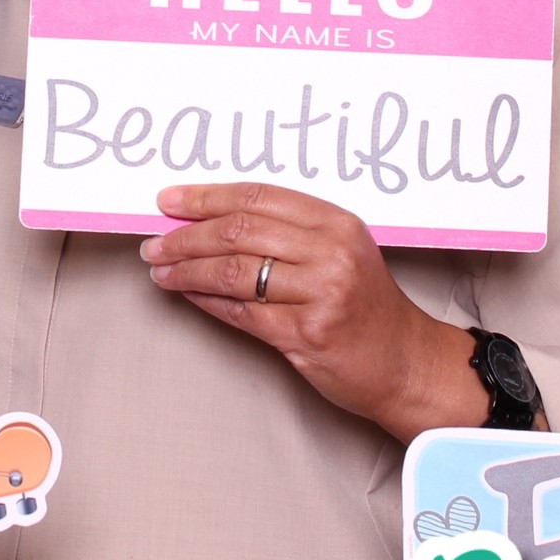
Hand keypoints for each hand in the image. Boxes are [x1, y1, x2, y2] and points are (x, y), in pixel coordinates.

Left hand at [140, 182, 487, 441]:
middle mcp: (331, 252)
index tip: (168, 201)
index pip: (258, 196)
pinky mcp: (307, 333)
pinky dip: (207, 302)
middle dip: (186, 236)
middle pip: (238, 231)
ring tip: (161, 272)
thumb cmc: (367, 308)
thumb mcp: (341, 253)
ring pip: (233, 272)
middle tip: (154, 243)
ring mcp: (320, 294)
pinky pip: (241, 312)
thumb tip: (210, 221)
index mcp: (337, 223)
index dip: (206, 197)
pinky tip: (188, 295)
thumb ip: (288, 235)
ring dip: (187, 270)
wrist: (405, 363)